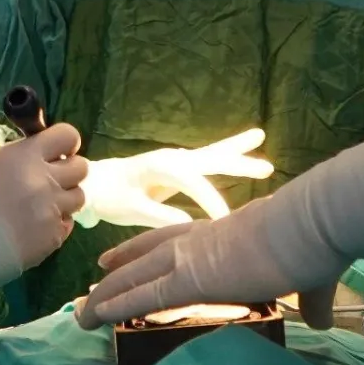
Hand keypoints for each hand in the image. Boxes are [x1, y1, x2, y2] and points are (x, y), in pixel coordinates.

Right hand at [0, 123, 88, 268]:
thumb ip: (13, 157)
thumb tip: (30, 156)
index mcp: (26, 156)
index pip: (67, 135)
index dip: (65, 142)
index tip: (59, 151)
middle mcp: (46, 180)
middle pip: (81, 167)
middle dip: (69, 170)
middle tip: (52, 178)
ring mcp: (53, 211)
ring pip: (79, 197)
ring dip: (65, 198)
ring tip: (43, 205)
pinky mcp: (54, 238)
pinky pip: (67, 224)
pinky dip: (56, 222)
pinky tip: (35, 226)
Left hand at [74, 122, 363, 329]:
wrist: (312, 223)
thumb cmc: (315, 242)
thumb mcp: (312, 275)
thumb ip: (313, 299)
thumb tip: (327, 320)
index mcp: (222, 232)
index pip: (174, 236)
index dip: (147, 245)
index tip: (127, 252)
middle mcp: (199, 240)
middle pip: (148, 253)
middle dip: (120, 266)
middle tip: (96, 276)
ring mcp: (192, 258)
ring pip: (137, 276)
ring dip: (108, 294)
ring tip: (83, 309)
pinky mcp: (192, 279)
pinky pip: (144, 296)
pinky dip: (117, 306)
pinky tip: (95, 314)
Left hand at [77, 129, 273, 227]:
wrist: (95, 184)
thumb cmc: (110, 195)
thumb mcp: (130, 209)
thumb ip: (159, 215)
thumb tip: (191, 227)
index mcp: (160, 166)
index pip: (193, 182)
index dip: (210, 202)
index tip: (225, 222)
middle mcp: (172, 159)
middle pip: (210, 158)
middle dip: (237, 160)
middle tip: (268, 164)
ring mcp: (176, 163)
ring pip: (211, 156)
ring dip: (236, 152)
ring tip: (260, 136)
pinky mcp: (178, 171)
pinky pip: (206, 165)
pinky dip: (225, 159)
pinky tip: (241, 158)